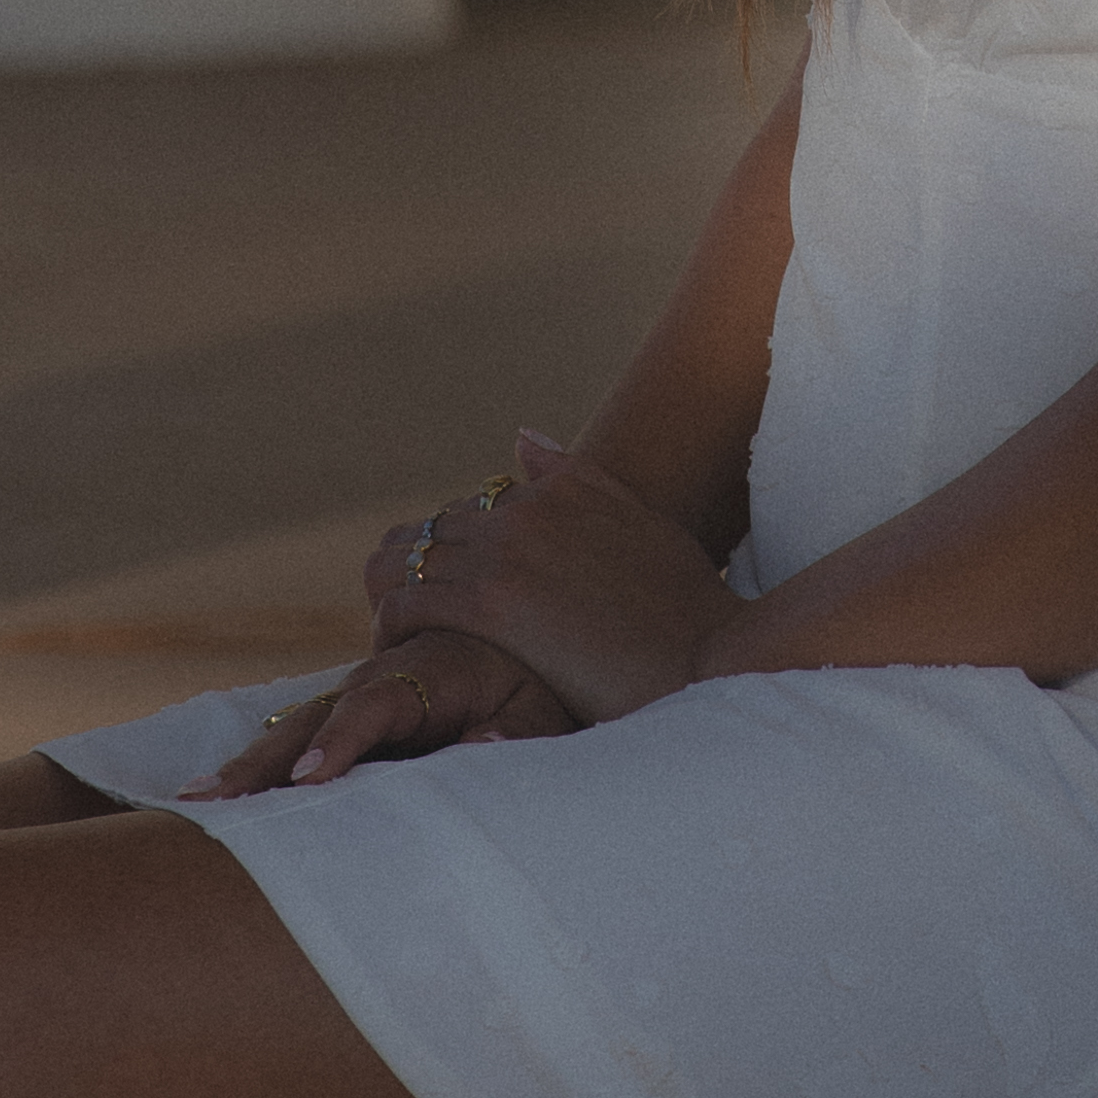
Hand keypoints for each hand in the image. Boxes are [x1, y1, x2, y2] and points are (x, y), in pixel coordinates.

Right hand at [182, 626, 580, 795]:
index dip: (340, 740)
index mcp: (437, 663)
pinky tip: (226, 790)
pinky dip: (271, 753)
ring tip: (195, 796)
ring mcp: (375, 685)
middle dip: (264, 759)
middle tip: (206, 799)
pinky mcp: (372, 700)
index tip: (305, 780)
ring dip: (252, 757)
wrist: (554, 617)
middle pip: (319, 711)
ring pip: (304, 717)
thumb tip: (486, 743)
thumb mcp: (555, 706)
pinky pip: (314, 725)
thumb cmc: (562, 674)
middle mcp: (393, 669)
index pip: (377, 704)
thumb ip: (523, 726)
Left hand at [360, 424, 736, 728]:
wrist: (708, 661)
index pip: (470, 507)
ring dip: (389, 594)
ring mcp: (508, 554)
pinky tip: (395, 652)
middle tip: (399, 615)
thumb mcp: (639, 523)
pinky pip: (408, 602)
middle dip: (406, 570)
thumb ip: (577, 479)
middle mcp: (529, 511)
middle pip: (430, 530)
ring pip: (408, 560)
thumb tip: (521, 437)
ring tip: (391, 634)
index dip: (447, 551)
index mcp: (563, 487)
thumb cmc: (685, 607)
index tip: (443, 590)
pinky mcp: (493, 605)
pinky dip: (389, 623)